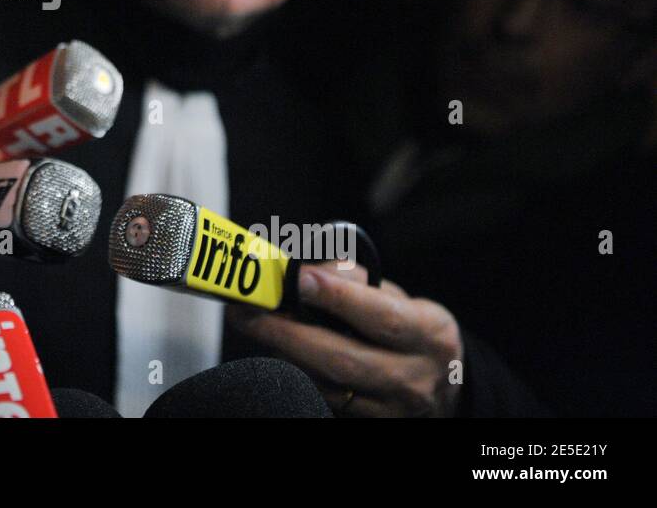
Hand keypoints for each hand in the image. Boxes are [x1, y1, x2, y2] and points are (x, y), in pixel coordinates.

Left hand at [229, 264, 464, 416]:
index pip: (381, 317)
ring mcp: (391, 407)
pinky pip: (324, 401)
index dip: (338, 298)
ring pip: (326, 384)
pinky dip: (296, 374)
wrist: (443, 386)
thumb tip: (307, 267)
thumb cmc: (410, 331)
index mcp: (429, 334)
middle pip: (342, 359)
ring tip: (254, 324)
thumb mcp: (398, 298)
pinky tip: (278, 352)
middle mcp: (414, 376)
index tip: (299, 278)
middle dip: (288, 332)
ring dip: (283, 353)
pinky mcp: (371, 422)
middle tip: (246, 309)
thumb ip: (355, 281)